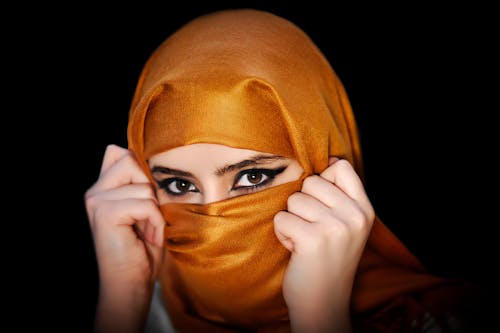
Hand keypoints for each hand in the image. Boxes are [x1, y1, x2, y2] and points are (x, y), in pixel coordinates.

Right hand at [85, 144, 164, 332]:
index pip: (120, 152)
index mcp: (103, 188)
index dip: (141, 171)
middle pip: (132, 161)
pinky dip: (156, 223)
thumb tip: (148, 158)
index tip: (146, 201)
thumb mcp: (147, 209)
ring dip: (156, 213)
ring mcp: (97, 201)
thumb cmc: (143, 249)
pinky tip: (148, 238)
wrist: (131, 284)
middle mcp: (95, 191)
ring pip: (144, 187)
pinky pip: (146, 204)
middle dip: (150, 191)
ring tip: (147, 231)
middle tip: (147, 218)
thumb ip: (142, 183)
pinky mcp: (105, 213)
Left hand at [274, 158, 374, 332]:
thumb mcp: (347, 225)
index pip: (342, 167)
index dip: (323, 180)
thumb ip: (340, 195)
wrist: (323, 302)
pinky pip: (281, 218)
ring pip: (294, 199)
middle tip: (312, 229)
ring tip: (305, 241)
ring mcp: (336, 227)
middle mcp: (355, 216)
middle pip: (312, 181)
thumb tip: (330, 160)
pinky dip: (282, 234)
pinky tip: (296, 250)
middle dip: (303, 205)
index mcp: (365, 209)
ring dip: (291, 221)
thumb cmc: (328, 259)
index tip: (322, 205)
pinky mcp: (313, 239)